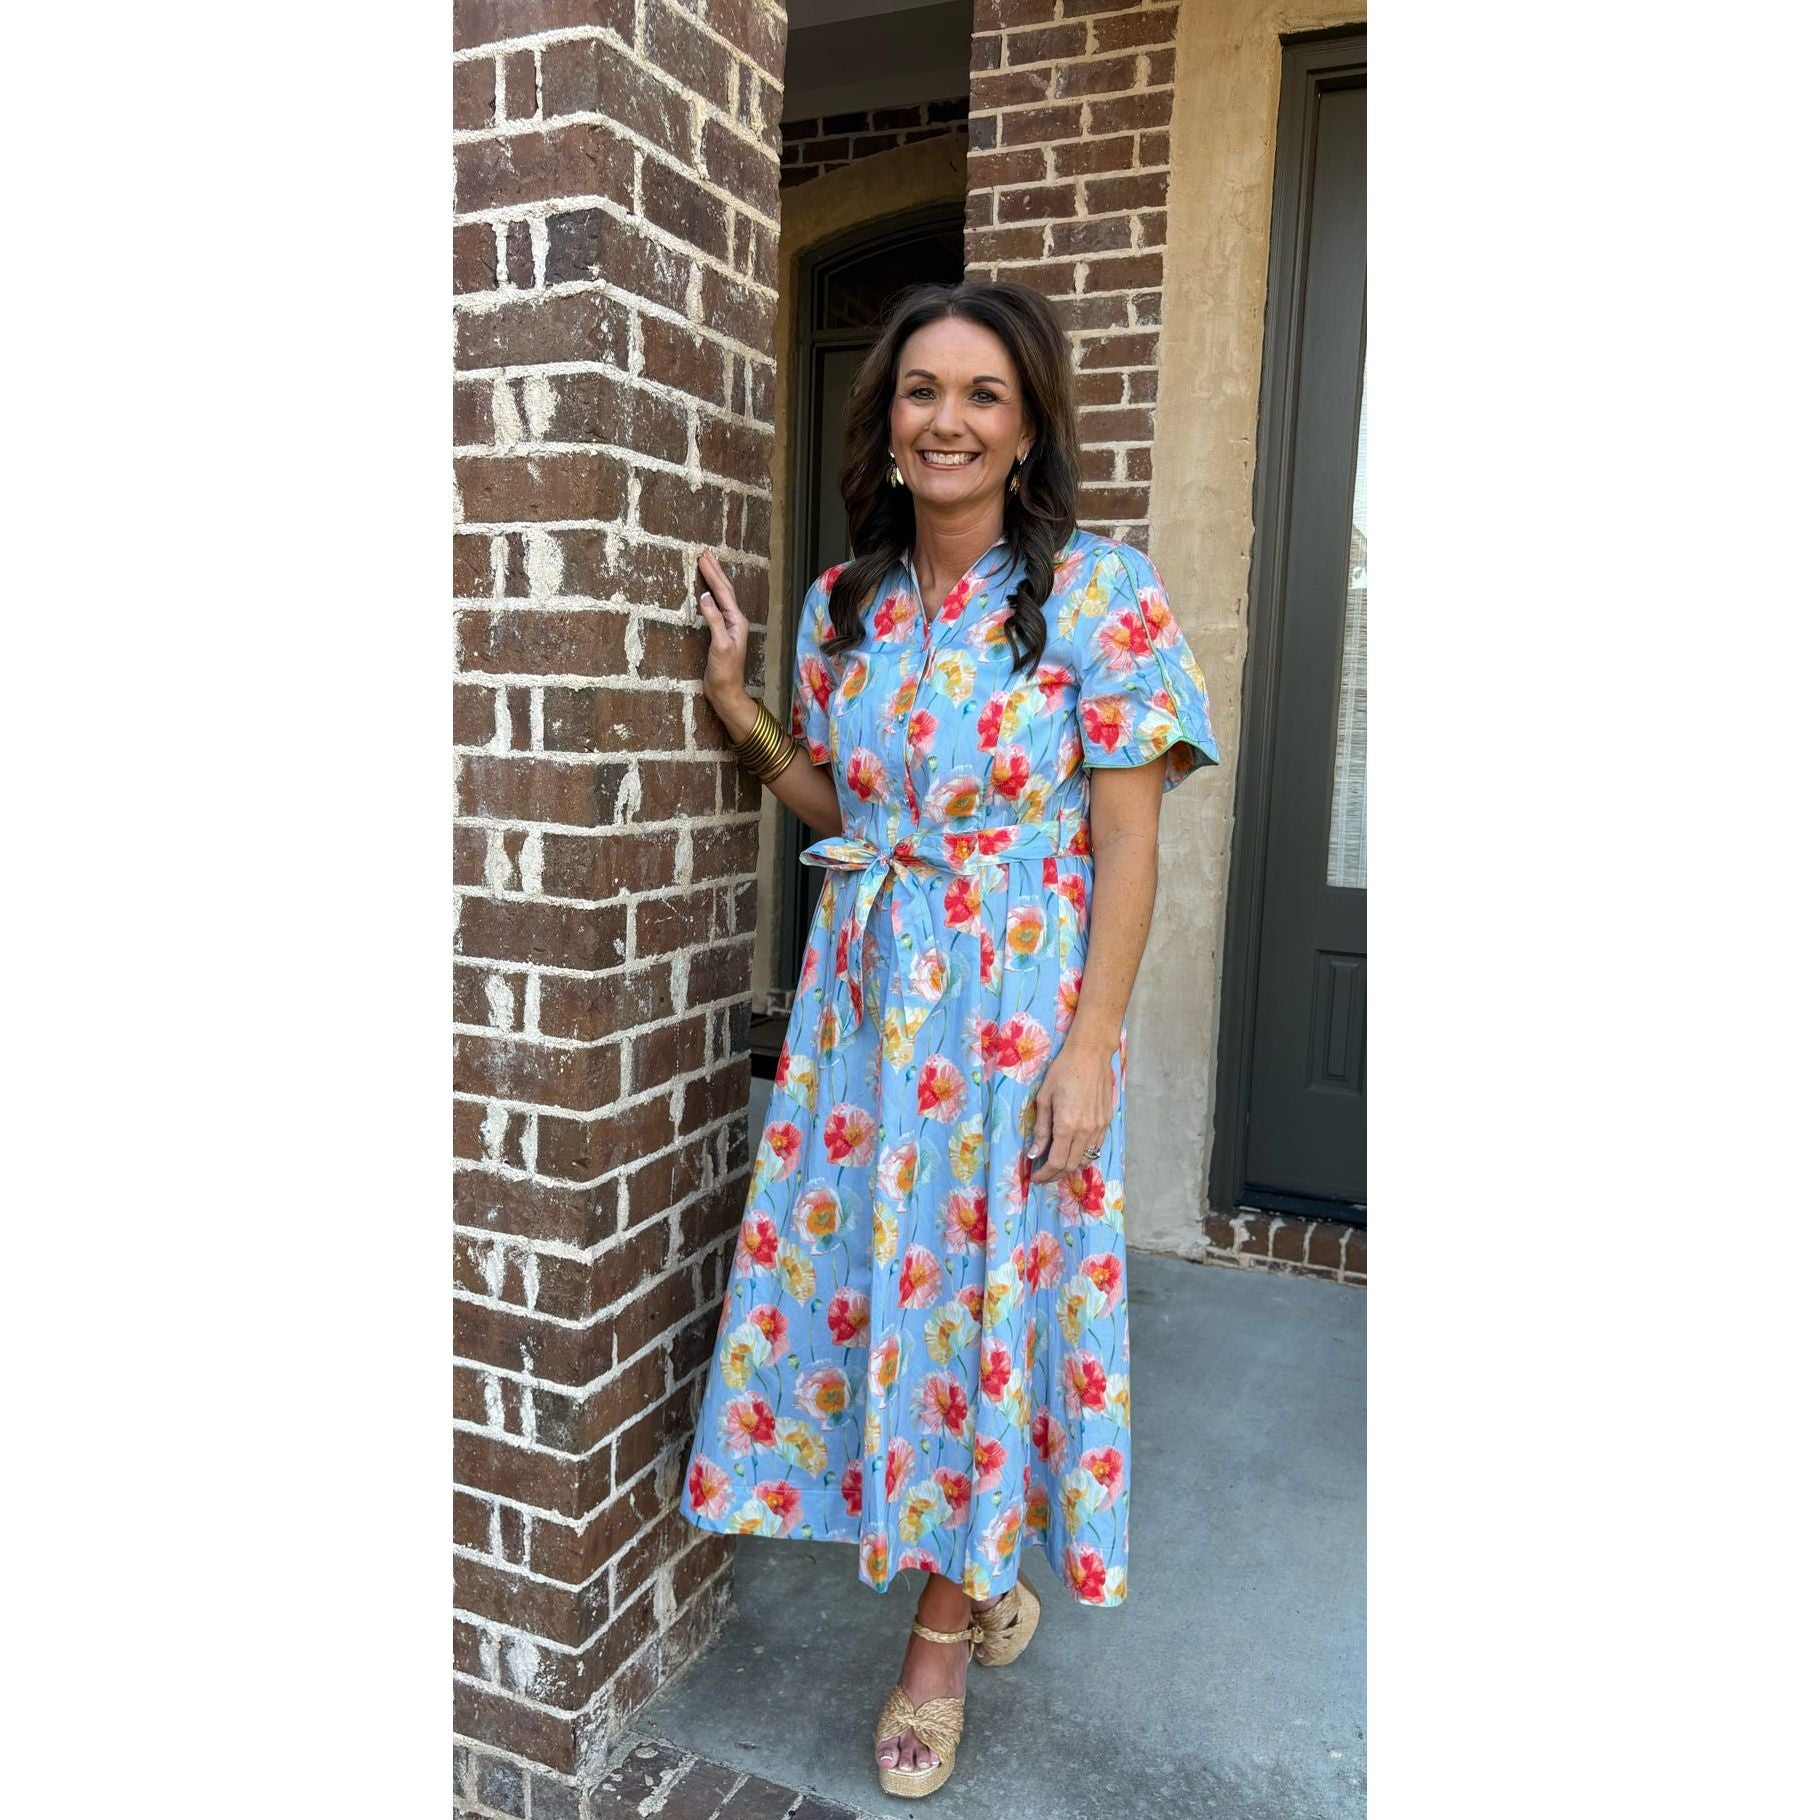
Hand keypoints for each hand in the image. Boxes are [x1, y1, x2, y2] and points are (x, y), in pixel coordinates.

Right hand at [695, 550, 749, 717]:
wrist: (725, 692)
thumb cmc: (725, 671)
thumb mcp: (720, 644)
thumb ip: (714, 620)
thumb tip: (705, 596)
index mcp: (736, 620)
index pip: (723, 591)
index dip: (713, 573)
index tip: (703, 557)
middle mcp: (734, 620)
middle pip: (725, 590)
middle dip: (715, 571)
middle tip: (704, 553)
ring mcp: (727, 626)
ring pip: (721, 597)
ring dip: (713, 580)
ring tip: (706, 565)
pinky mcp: (719, 633)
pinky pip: (715, 607)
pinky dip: (709, 595)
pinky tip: (705, 592)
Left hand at [1026, 1039, 1115, 1185]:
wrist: (1090, 1054)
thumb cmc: (1063, 1071)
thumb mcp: (1044, 1098)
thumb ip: (1040, 1129)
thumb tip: (1034, 1153)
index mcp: (1067, 1125)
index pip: (1056, 1162)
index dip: (1045, 1174)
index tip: (1035, 1178)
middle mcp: (1086, 1130)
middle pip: (1071, 1165)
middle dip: (1055, 1174)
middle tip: (1043, 1174)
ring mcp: (1099, 1127)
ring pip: (1086, 1159)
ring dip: (1070, 1167)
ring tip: (1056, 1165)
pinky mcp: (1107, 1121)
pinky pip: (1096, 1147)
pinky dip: (1084, 1155)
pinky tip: (1073, 1151)